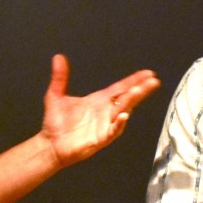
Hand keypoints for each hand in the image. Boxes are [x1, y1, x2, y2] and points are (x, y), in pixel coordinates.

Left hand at [41, 54, 159, 166]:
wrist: (50, 145)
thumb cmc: (56, 124)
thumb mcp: (55, 96)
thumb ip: (60, 78)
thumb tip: (58, 57)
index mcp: (99, 101)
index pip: (120, 88)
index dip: (134, 80)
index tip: (147, 73)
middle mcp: (105, 112)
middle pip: (126, 98)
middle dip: (140, 89)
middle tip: (152, 81)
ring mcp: (104, 126)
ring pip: (122, 112)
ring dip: (131, 102)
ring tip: (139, 91)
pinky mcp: (99, 139)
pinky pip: (112, 131)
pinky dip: (118, 124)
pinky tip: (123, 116)